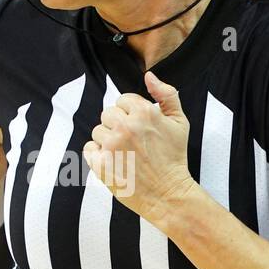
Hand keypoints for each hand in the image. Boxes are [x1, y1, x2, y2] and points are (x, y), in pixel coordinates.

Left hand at [82, 70, 198, 224]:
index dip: (131, 114)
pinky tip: (114, 162)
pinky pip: (89, 149)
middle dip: (118, 126)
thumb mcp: (180, 122)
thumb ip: (167, 94)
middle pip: (108, 114)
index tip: (140, 129)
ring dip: (108, 141)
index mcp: (143, 112)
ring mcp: (111, 146)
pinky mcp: (100, 164)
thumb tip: (148, 75)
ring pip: (97, 131)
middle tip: (133, 144)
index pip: (122, 100)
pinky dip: (98, 155)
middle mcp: (125, 126)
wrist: (168, 193)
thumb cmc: (174, 157)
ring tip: (125, 154)